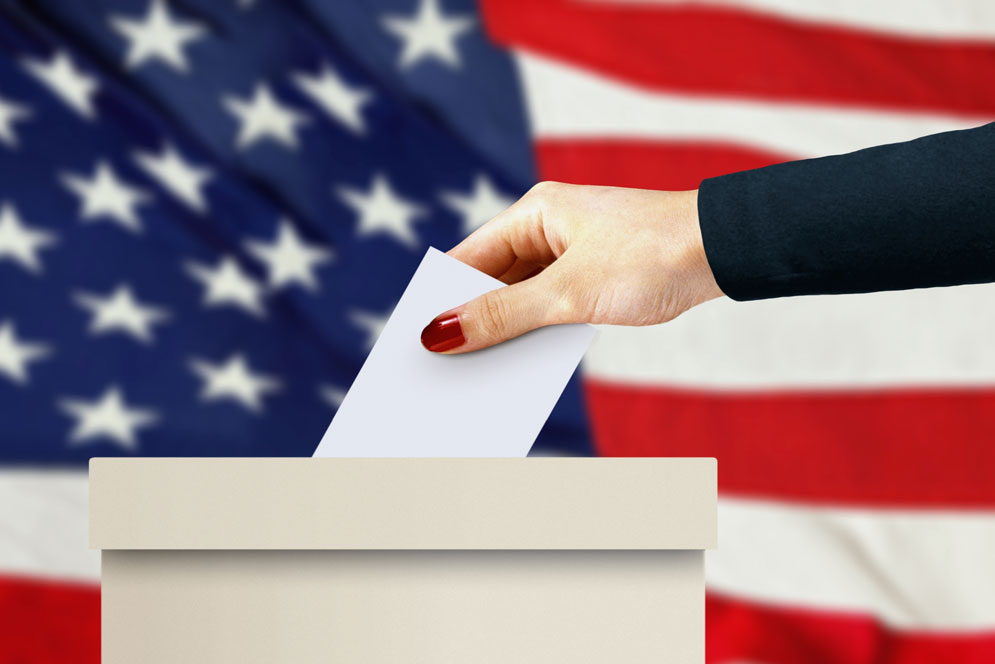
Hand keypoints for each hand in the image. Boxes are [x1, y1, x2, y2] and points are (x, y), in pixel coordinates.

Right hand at [420, 182, 723, 352]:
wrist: (726, 251)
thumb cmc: (650, 255)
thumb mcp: (568, 293)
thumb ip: (504, 316)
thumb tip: (442, 333)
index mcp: (535, 214)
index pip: (469, 258)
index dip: (442, 298)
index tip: (416, 342)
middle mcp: (548, 229)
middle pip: (492, 280)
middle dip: (471, 322)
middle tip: (441, 369)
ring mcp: (573, 254)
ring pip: (522, 298)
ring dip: (505, 333)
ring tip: (476, 378)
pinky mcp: (596, 277)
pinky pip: (551, 308)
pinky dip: (536, 333)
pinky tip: (522, 367)